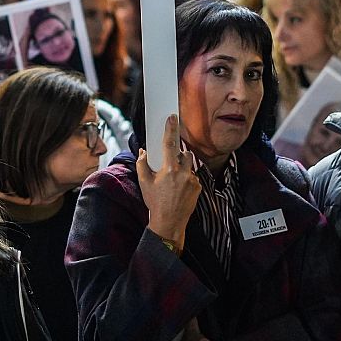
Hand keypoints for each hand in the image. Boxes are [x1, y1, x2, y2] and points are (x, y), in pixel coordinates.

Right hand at [137, 114, 200, 247]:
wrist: (169, 222)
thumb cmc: (155, 202)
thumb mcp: (144, 183)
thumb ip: (142, 164)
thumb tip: (143, 152)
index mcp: (169, 169)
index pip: (170, 144)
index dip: (171, 129)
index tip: (172, 118)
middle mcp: (183, 173)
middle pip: (185, 153)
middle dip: (178, 155)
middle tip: (170, 163)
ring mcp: (193, 180)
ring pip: (189, 165)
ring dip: (182, 167)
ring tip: (173, 180)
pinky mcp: (198, 187)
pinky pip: (193, 176)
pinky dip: (187, 178)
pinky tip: (179, 189)